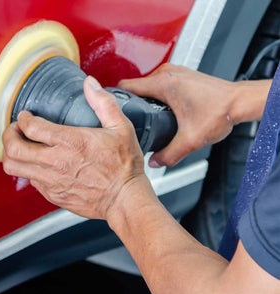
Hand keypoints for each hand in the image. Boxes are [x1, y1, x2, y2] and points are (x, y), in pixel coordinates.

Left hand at [2, 76, 145, 219]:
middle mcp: (56, 162)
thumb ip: (103, 103)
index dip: (22, 118)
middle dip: (8, 135)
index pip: (31, 127)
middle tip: (15, 130)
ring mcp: (51, 181)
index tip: (25, 116)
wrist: (125, 200)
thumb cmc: (124, 166)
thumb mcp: (121, 127)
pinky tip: (37, 163)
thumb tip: (89, 83)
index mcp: (71, 142)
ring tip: (19, 146)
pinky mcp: (52, 195)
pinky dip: (27, 169)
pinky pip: (28, 181)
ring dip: (11, 154)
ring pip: (14, 167)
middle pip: (13, 148)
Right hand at [118, 63, 236, 167]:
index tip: (109, 109)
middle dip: (130, 103)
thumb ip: (168, 155)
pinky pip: (158, 84)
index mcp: (163, 84)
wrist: (241, 102)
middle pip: (135, 87)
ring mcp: (174, 73)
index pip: (126, 86)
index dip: (115, 99)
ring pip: (147, 85)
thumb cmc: (221, 111)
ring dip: (144, 99)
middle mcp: (167, 74)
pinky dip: (155, 96)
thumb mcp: (191, 140)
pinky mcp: (180, 76)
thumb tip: (154, 162)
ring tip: (144, 116)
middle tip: (128, 120)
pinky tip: (160, 110)